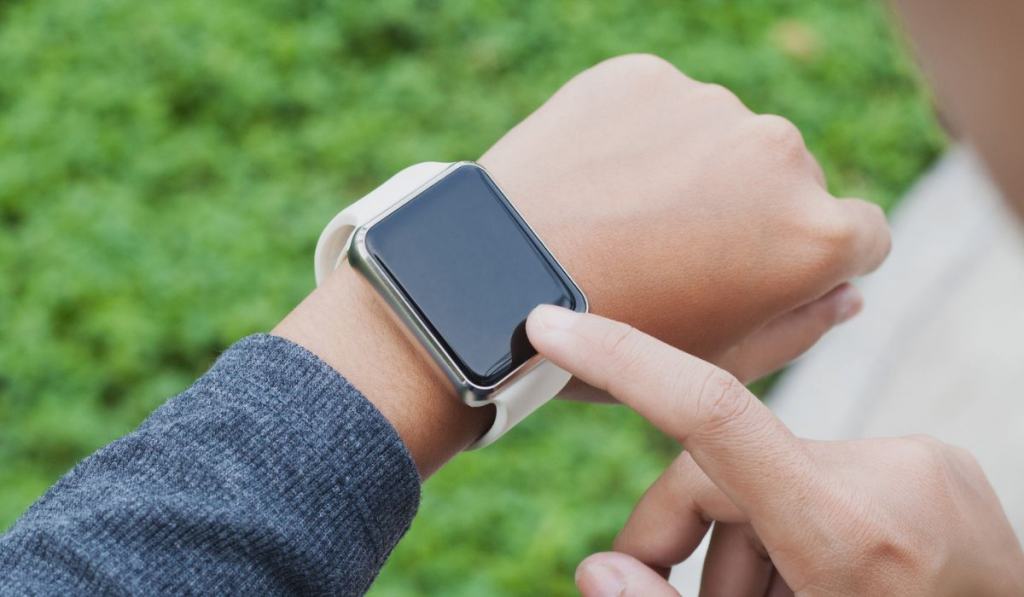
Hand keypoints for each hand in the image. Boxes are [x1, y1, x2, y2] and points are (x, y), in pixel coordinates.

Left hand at [276, 54, 889, 476]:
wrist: (488, 282)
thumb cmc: (606, 340)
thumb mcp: (712, 365)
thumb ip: (800, 327)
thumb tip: (847, 290)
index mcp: (813, 235)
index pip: (864, 234)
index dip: (816, 260)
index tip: (762, 270)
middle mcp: (779, 154)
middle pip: (791, 180)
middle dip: (751, 211)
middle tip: (672, 254)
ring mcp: (709, 106)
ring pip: (723, 139)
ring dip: (694, 170)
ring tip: (621, 221)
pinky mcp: (642, 76)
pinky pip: (661, 107)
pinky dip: (639, 137)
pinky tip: (593, 182)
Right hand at [527, 306, 1023, 595]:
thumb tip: (595, 571)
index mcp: (853, 537)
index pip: (712, 413)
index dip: (622, 360)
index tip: (551, 325)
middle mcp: (895, 479)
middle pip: (723, 467)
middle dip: (678, 534)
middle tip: (649, 591)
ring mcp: (926, 466)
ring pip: (772, 476)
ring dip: (742, 547)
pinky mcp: (940, 467)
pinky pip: (825, 479)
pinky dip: (795, 532)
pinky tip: (812, 587)